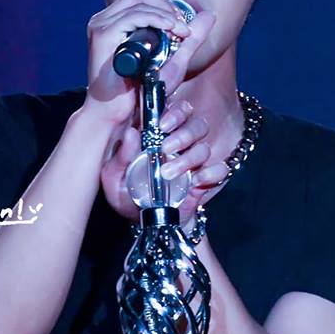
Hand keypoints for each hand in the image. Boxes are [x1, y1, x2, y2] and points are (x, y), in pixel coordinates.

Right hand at [82, 0, 192, 128]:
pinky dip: (156, 19)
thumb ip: (190, 38)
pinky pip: (133, 16)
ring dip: (166, 13)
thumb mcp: (171, 60)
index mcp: (115, 22)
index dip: (167, 5)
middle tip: (184, 28)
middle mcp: (104, 20)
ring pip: (139, 2)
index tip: (184, 26)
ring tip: (181, 32)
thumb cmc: (137, 90)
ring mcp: (101, 26)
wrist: (115, 113)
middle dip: (167, 6)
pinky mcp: (103, 36)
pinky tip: (170, 29)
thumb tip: (209, 15)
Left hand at [101, 99, 228, 225]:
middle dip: (183, 134)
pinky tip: (195, 181)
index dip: (174, 113)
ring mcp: (193, 162)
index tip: (161, 125)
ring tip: (168, 173)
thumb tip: (131, 133)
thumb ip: (121, 156)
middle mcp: (180, 145)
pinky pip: (220, 170)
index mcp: (159, 135)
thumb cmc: (127, 195)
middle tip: (165, 147)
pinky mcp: (205, 181)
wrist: (144, 221)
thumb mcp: (114, 177)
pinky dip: (211, 173)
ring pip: (204, 147)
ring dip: (189, 157)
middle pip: (196, 125)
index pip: (176, 112)